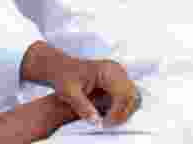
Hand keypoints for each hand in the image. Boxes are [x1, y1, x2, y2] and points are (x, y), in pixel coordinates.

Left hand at [22, 44, 137, 127]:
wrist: (61, 68)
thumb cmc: (65, 76)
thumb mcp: (70, 92)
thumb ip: (82, 106)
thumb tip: (95, 120)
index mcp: (106, 70)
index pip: (121, 92)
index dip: (116, 111)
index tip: (105, 123)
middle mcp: (115, 70)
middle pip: (130, 93)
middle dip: (122, 112)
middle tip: (108, 124)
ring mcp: (118, 74)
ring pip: (131, 94)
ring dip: (124, 110)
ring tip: (109, 121)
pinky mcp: (117, 79)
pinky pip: (126, 94)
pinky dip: (122, 106)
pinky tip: (110, 114)